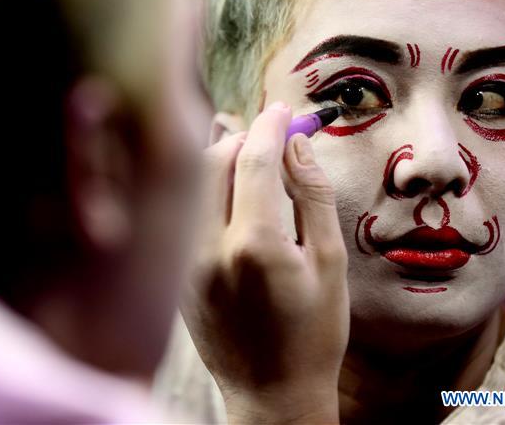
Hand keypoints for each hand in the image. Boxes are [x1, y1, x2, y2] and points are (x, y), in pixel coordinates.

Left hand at [181, 102, 348, 423]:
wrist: (271, 394)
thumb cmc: (313, 333)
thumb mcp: (330, 264)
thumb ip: (312, 197)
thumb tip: (298, 143)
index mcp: (253, 245)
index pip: (254, 159)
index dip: (271, 126)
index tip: (285, 111)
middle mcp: (208, 248)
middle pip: (212, 161)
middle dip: (240, 136)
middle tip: (268, 133)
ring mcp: (184, 262)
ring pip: (191, 185)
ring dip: (218, 158)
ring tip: (246, 151)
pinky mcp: (175, 273)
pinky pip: (184, 213)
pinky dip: (203, 190)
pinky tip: (226, 190)